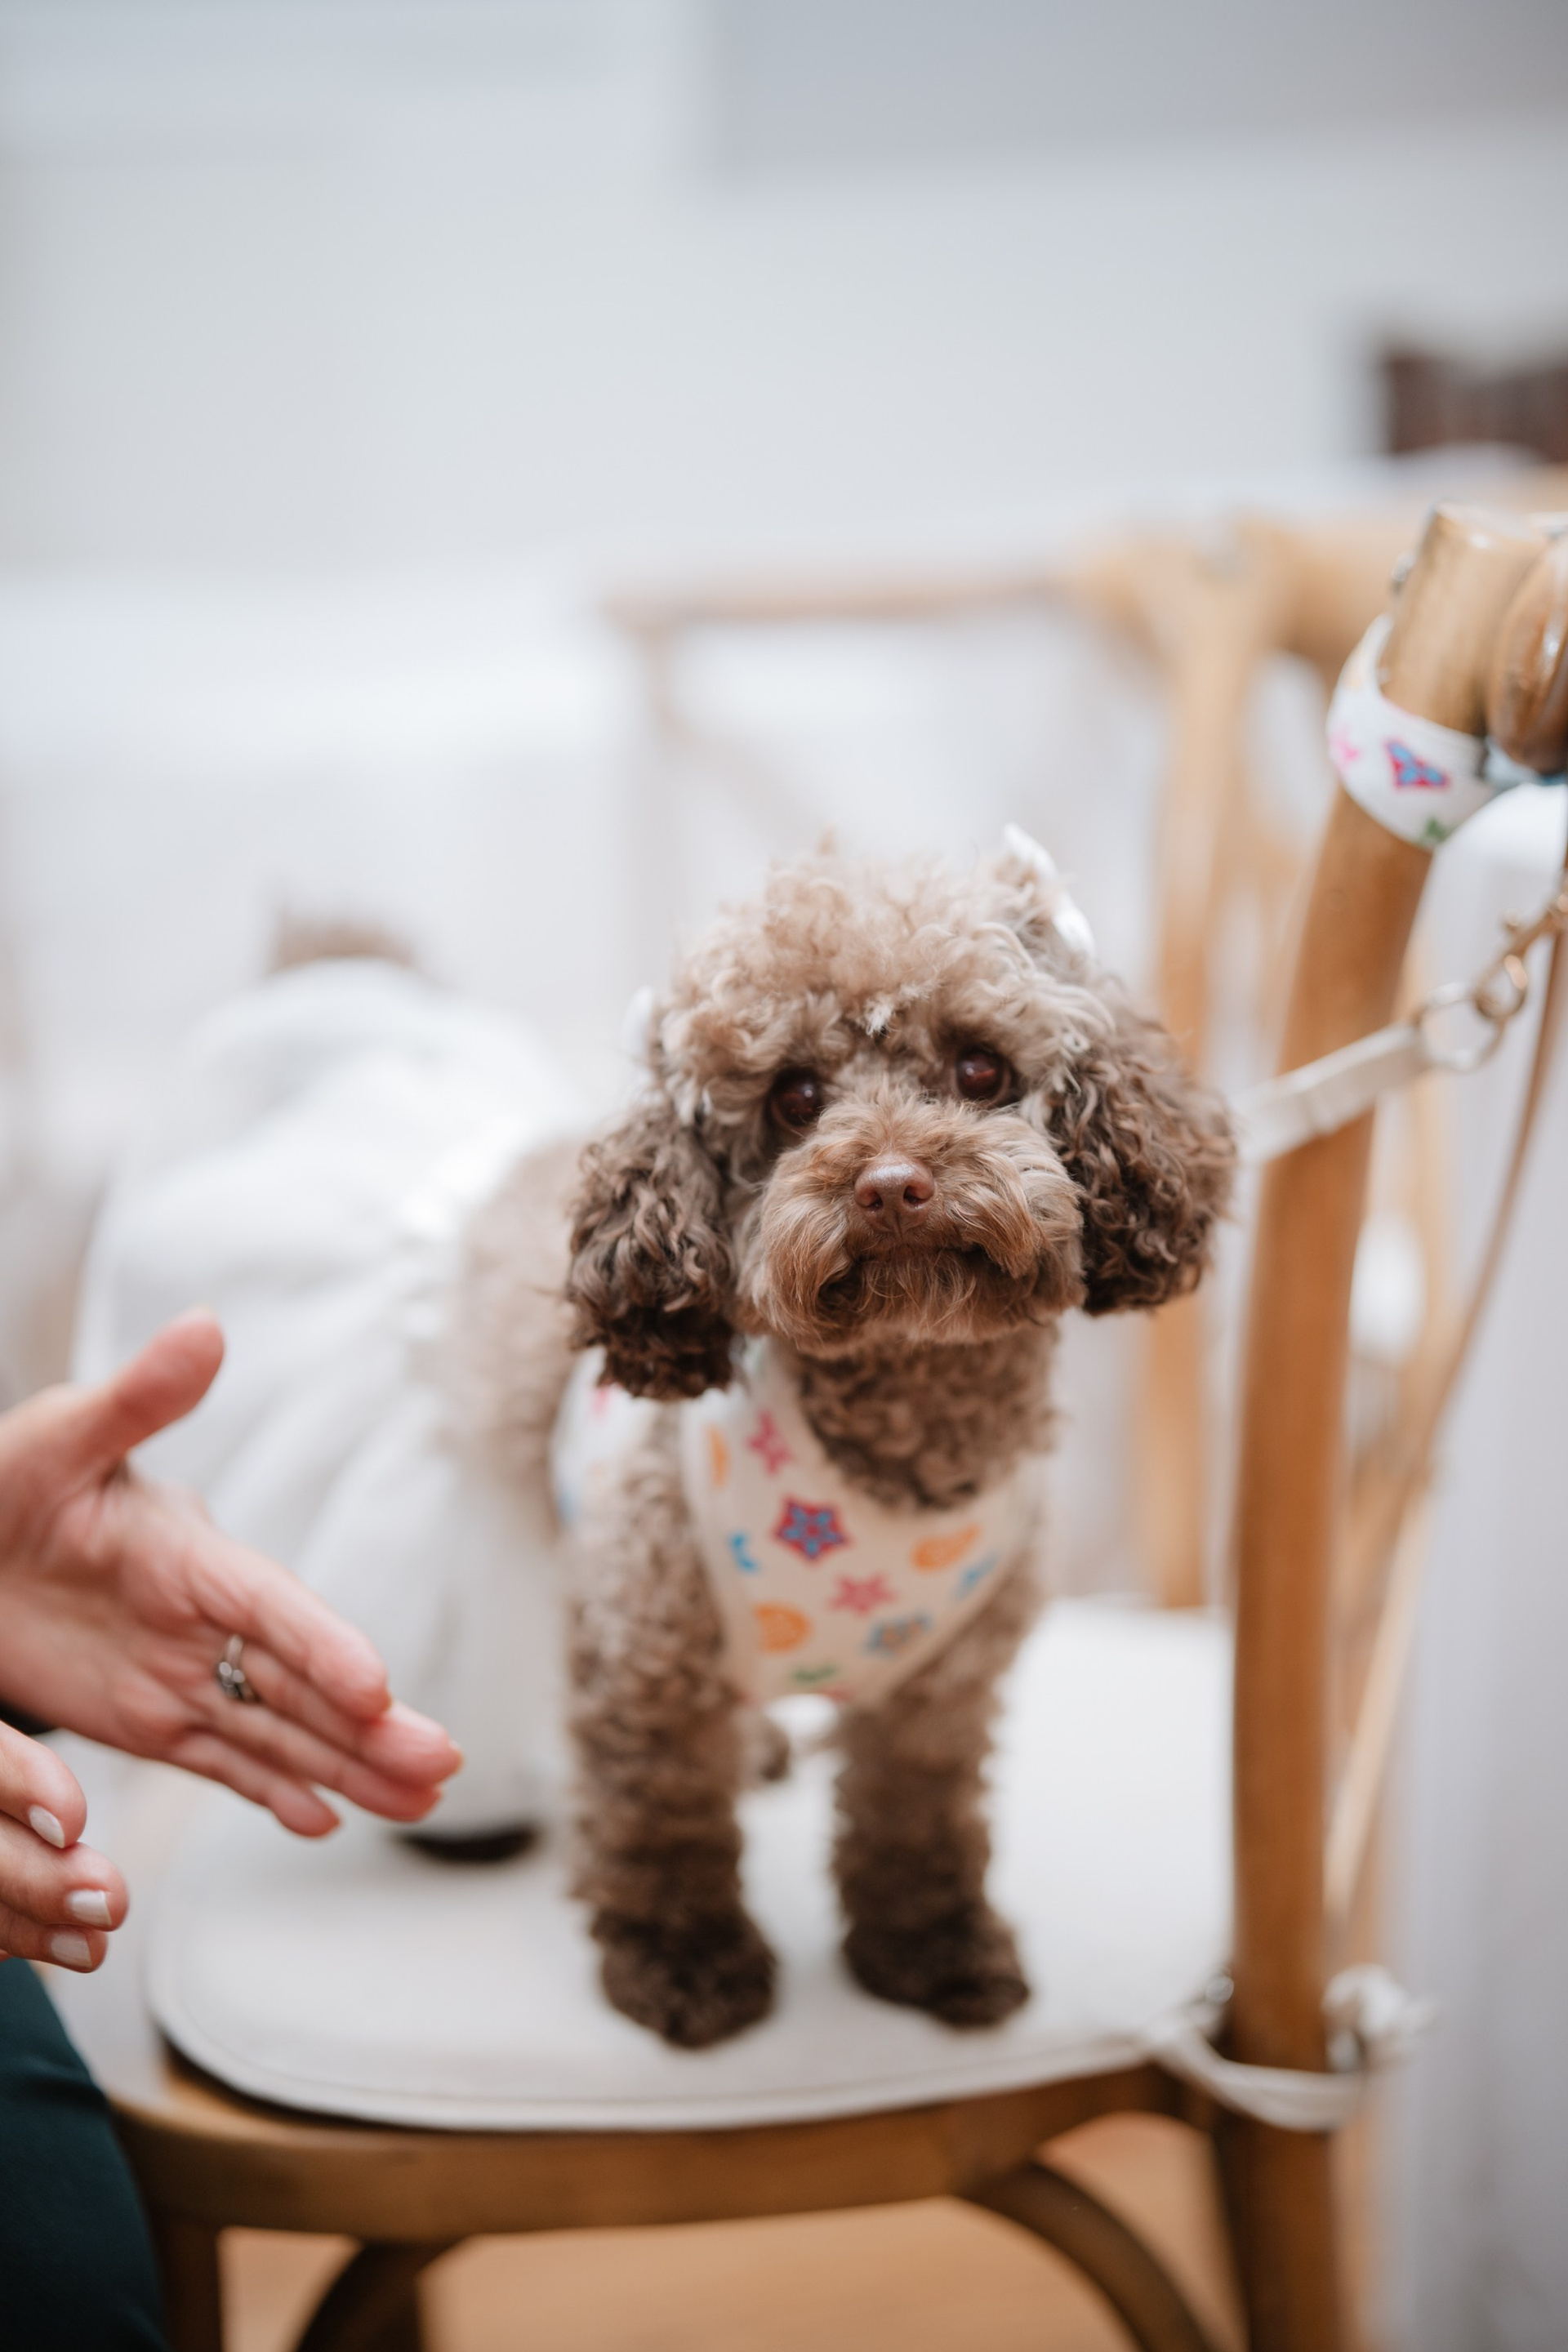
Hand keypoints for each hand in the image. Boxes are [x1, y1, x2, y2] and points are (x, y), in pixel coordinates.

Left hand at [0, 1313, 461, 1965]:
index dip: (324, 1645)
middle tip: (440, 1764)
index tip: (375, 1687)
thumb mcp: (59, 1435)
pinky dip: (273, 1791)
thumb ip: (138, 1397)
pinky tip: (327, 1816)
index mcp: (188, 1551)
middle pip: (297, 1681)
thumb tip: (205, 1327)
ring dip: (347, 1764)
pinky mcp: (148, 1719)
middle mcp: (201, 1617)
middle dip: (370, 1725)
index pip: (269, 1605)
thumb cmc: (3, 1479)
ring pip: (277, 1730)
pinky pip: (220, 1762)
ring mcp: (180, 1673)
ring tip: (419, 1798)